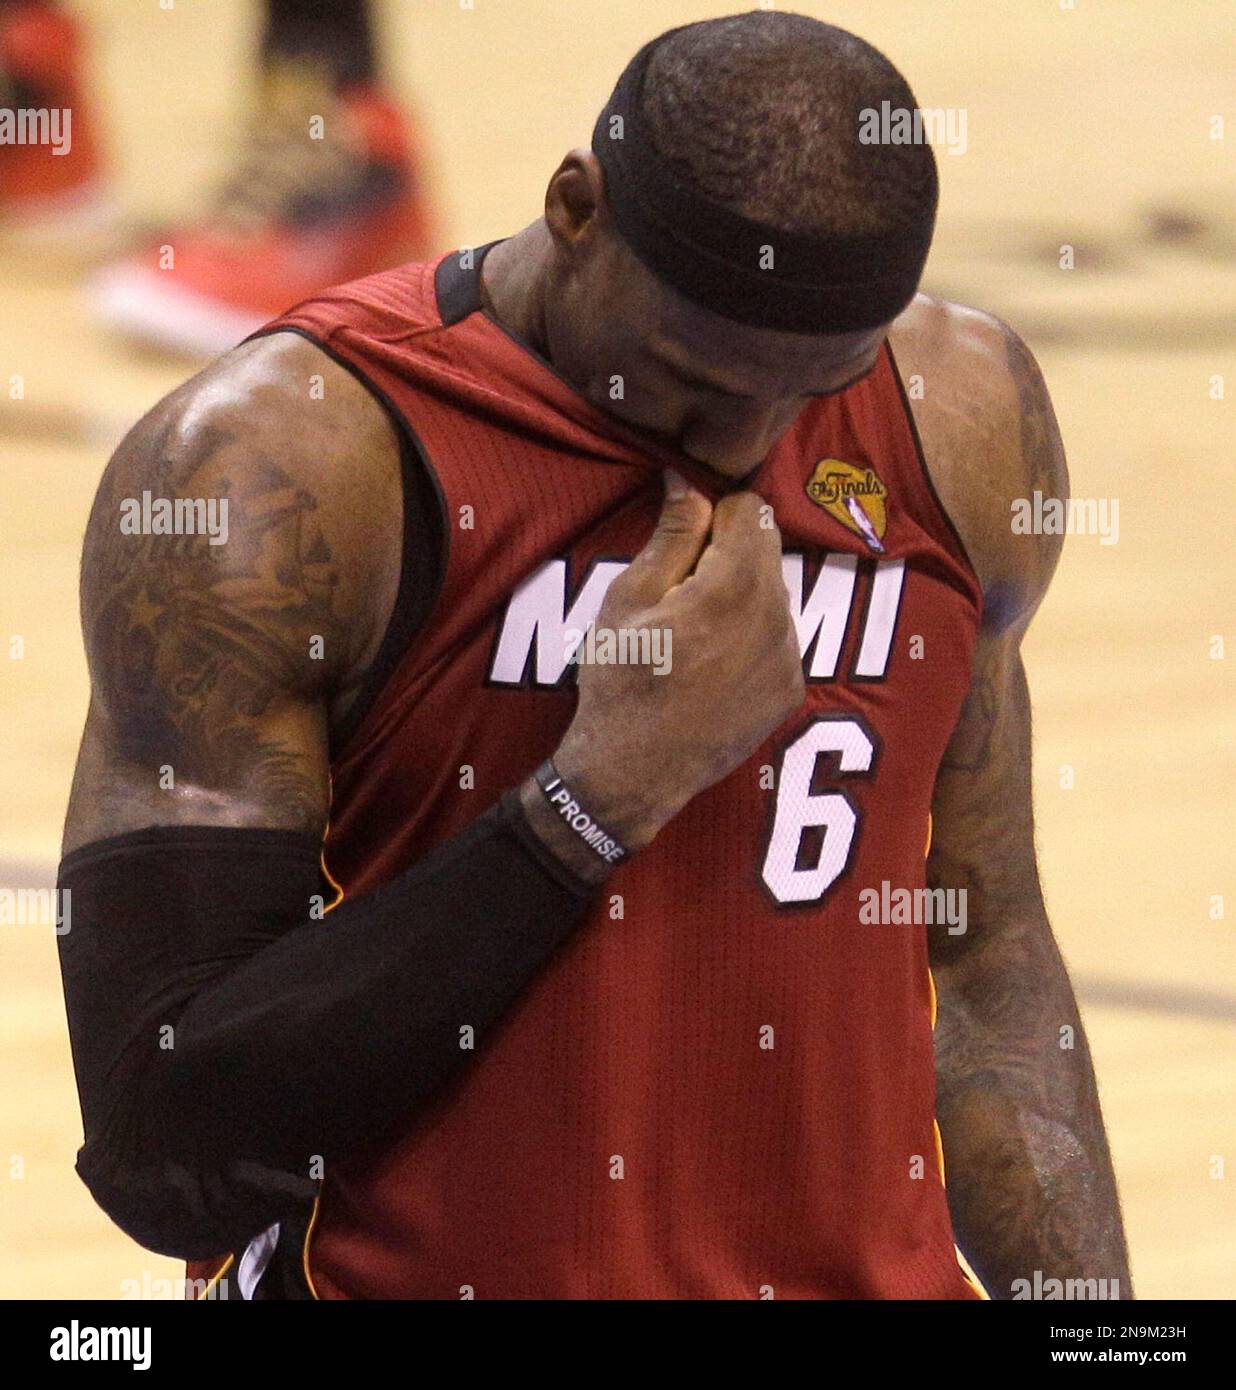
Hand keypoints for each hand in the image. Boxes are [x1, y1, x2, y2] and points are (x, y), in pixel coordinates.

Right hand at [538, 471, 802, 865]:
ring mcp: (789, 658)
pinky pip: (779, 636)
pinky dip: (750, 634)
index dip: (712, 510)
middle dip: (728, 550)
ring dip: (741, 592)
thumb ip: (672, 535)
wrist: (632, 775)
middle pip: (766, 548)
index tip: (684, 534)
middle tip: (680, 587)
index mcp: (733, 588)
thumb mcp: (628, 600)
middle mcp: (776, 619)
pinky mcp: (791, 690)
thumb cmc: (619, 684)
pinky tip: (711, 663)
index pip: (748, 508)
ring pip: (774, 592)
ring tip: (693, 631)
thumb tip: (689, 480)